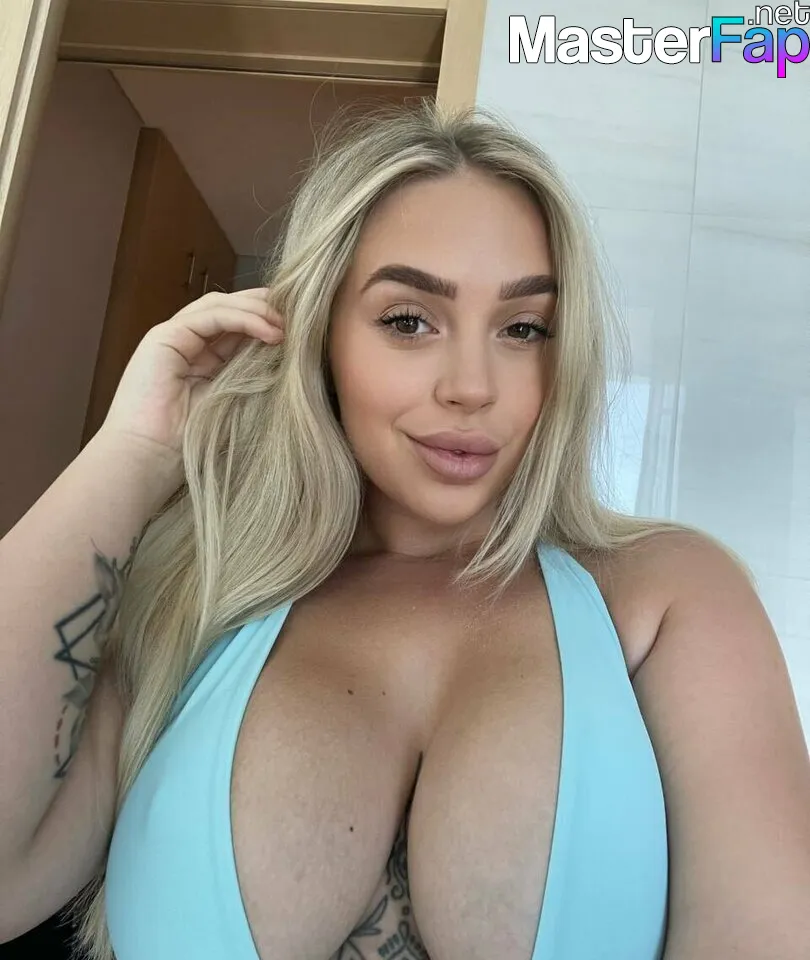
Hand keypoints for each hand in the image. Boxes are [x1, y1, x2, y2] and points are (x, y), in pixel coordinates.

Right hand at [97, 288, 283, 469]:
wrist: (149, 461)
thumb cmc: (190, 445)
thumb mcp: (234, 404)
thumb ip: (253, 378)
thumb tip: (288, 359)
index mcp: (201, 361)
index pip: (237, 328)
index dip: (267, 321)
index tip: (301, 328)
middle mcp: (186, 345)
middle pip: (228, 309)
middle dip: (264, 308)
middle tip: (298, 314)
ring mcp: (172, 338)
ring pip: (219, 306)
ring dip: (257, 310)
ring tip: (287, 324)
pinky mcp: (164, 337)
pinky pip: (210, 316)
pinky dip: (243, 319)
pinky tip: (269, 331)